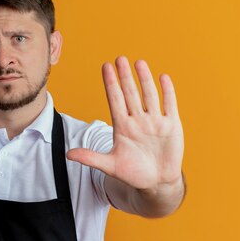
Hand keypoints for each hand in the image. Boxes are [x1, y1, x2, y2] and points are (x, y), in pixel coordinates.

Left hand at [67, 56, 183, 190]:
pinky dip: (167, 92)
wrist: (157, 182)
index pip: (115, 100)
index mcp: (122, 126)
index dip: (110, 83)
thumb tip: (68, 155)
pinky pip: (169, 105)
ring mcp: (155, 121)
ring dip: (144, 79)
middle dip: (125, 76)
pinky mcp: (171, 126)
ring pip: (149, 95)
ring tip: (138, 63)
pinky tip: (163, 77)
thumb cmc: (133, 173)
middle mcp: (138, 120)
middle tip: (120, 58)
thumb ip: (90, 158)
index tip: (105, 67)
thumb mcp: (110, 166)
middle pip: (130, 94)